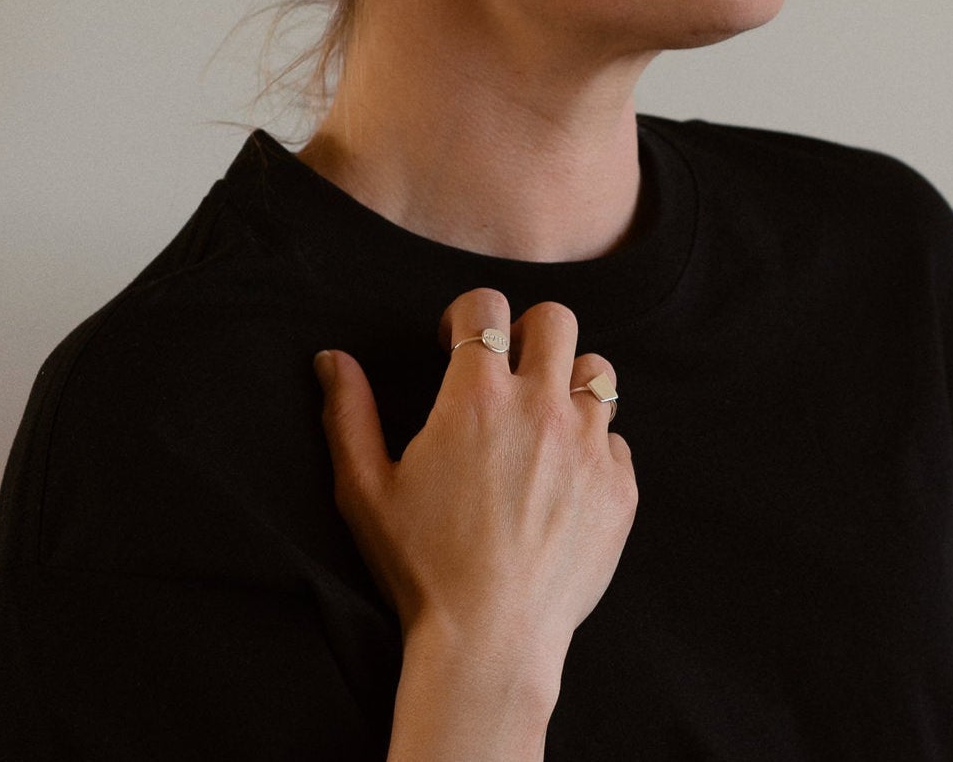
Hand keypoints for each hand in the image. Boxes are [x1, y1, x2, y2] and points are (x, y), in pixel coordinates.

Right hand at [313, 288, 636, 667]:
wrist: (490, 645)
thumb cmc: (420, 569)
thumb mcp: (365, 490)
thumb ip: (348, 413)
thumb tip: (331, 358)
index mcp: (477, 398)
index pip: (486, 306)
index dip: (467, 315)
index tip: (454, 345)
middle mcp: (541, 409)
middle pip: (557, 319)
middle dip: (527, 332)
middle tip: (506, 371)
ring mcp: (589, 447)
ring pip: (598, 372)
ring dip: (569, 383)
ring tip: (542, 420)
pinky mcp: (620, 488)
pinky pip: (617, 440)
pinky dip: (594, 448)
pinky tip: (563, 481)